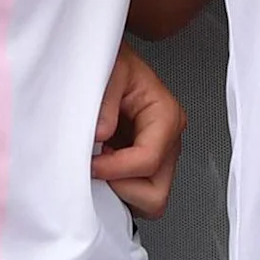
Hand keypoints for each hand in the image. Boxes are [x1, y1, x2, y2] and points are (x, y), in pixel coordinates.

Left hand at [90, 42, 187, 218]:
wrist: (114, 61)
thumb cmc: (116, 64)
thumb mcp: (110, 71)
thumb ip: (104, 104)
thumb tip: (100, 136)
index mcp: (166, 115)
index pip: (148, 161)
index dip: (115, 169)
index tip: (90, 163)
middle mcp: (169, 139)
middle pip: (156, 193)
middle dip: (123, 188)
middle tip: (98, 168)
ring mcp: (161, 155)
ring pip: (149, 199)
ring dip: (121, 190)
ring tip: (101, 165)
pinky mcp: (147, 164)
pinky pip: (138, 193)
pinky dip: (119, 189)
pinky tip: (104, 167)